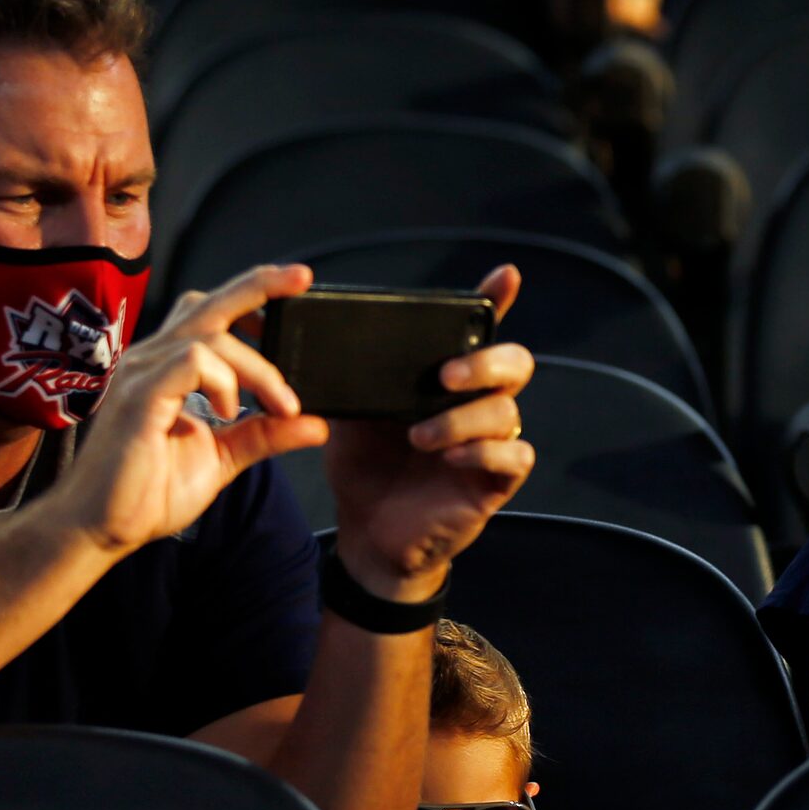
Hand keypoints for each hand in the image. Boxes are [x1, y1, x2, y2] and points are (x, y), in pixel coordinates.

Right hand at [50, 265, 326, 557]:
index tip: (296, 290)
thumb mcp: (222, 458)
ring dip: (258, 367)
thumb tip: (317, 424)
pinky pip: (190, 362)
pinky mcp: (139, 397)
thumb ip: (264, 435)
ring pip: (209, 335)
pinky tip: (230, 412)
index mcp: (169, 369)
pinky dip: (224, 381)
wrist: (99, 530)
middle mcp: (152, 361)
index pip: (210, 314)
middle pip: (208, 303)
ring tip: (280, 406)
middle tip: (304, 278)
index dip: (250, 297)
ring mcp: (142, 375)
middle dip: (259, 285)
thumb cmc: (145, 494)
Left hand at [328, 266, 536, 602]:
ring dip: (462, 418)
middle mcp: (476, 404)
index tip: (503, 275)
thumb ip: (345, 373)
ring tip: (418, 436)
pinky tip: (450, 458)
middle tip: (443, 374)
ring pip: (506, 411)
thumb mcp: (350, 412)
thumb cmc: (365, 467)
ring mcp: (490, 442)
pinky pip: (514, 457)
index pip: (480, 331)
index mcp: (446, 379)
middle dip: (484, 362)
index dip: (496, 300)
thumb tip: (293, 329)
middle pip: (515, 362)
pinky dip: (483, 452)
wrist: (368, 534)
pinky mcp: (494, 482)